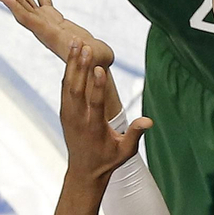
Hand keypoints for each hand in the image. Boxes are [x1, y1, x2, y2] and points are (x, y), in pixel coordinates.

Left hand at [0, 0, 115, 68]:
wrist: (93, 64)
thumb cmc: (96, 61)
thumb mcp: (94, 58)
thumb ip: (88, 53)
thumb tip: (81, 44)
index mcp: (49, 35)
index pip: (27, 19)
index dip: (14, 7)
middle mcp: (41, 26)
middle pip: (19, 3)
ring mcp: (45, 20)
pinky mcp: (52, 16)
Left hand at [59, 44, 148, 185]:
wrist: (84, 171)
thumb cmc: (109, 160)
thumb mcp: (126, 151)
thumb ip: (135, 134)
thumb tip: (149, 121)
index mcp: (94, 128)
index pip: (95, 103)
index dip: (98, 85)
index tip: (100, 68)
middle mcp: (78, 119)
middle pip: (77, 89)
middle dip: (81, 66)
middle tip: (84, 46)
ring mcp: (68, 115)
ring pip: (68, 85)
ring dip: (72, 64)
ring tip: (76, 43)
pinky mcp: (64, 112)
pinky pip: (65, 88)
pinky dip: (68, 71)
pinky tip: (72, 56)